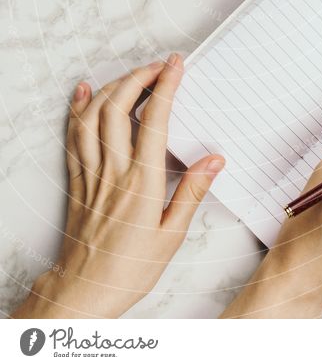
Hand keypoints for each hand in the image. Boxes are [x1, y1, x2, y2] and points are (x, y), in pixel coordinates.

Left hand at [13, 54, 224, 318]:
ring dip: (112, 87)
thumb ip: (192, 193)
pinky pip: (72, 135)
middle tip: (158, 66)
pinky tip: (84, 92)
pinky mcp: (76, 179)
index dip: (165, 86)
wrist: (85, 291)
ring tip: (132, 75)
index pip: (154, 121)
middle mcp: (113, 171)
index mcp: (141, 183)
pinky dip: (78, 108)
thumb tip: (214, 160)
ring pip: (93, 116)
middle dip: (139, 77)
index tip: (175, 66)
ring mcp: (91, 173)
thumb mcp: (171, 236)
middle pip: (119, 108)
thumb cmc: (129, 268)